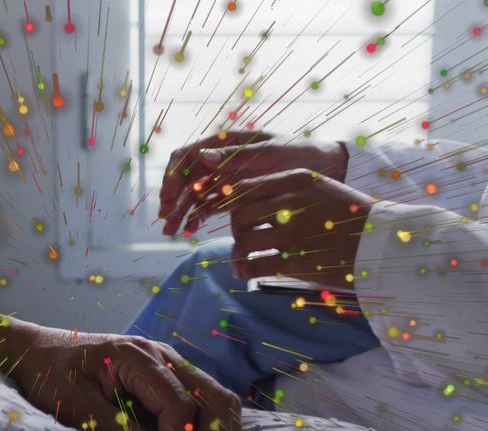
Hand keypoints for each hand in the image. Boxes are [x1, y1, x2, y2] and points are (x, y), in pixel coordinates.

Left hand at [2, 326, 241, 430]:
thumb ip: (113, 429)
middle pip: (216, 399)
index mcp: (138, 356)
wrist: (40, 351)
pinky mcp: (170, 381)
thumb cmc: (51, 373)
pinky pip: (204, 406)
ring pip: (219, 402)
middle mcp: (164, 358)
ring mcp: (171, 368)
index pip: (180, 404)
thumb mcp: (72, 403)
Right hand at [159, 132, 348, 235]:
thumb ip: (236, 155)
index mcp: (223, 142)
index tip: (168, 198)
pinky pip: (209, 206)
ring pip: (193, 194)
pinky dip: (197, 217)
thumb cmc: (297, 152)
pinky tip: (190, 231)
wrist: (321, 166)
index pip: (186, 156)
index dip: (173, 176)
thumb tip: (203, 157)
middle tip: (166, 220)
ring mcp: (225, 178)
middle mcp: (219, 159)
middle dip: (173, 199)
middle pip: (185, 178)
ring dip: (181, 212)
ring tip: (171, 232)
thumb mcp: (269, 152)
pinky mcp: (233, 195)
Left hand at [227, 169, 372, 288]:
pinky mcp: (297, 260)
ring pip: (243, 240)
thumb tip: (255, 204)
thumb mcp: (323, 188)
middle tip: (243, 241)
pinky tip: (246, 275)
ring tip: (242, 261)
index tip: (234, 216)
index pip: (246, 187)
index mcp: (296, 180)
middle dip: (235, 230)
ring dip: (237, 253)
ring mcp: (293, 231)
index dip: (233, 204)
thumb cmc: (353, 217)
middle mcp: (290, 201)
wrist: (384, 241)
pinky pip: (255, 265)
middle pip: (240, 214)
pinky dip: (245, 271)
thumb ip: (290, 191)